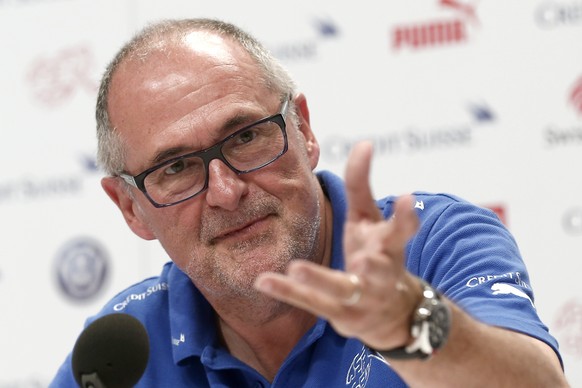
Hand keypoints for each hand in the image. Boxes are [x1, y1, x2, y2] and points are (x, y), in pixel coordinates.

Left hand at [255, 141, 420, 349]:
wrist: (391, 312)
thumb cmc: (377, 253)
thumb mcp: (370, 220)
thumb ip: (363, 184)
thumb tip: (364, 143)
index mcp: (389, 247)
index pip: (401, 231)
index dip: (405, 216)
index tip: (406, 198)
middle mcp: (380, 274)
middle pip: (380, 269)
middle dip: (374, 266)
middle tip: (364, 260)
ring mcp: (361, 298)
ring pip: (341, 290)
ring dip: (320, 279)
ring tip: (298, 268)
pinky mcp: (340, 314)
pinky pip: (311, 302)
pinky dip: (288, 292)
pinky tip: (262, 280)